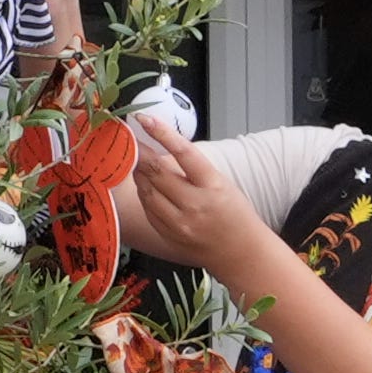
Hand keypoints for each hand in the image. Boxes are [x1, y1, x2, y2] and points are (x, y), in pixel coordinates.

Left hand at [128, 115, 278, 287]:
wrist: (241, 253)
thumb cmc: (235, 214)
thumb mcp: (221, 183)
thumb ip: (193, 169)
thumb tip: (162, 148)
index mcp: (213, 186)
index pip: (184, 153)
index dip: (162, 133)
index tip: (146, 119)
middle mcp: (195, 205)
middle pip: (157, 172)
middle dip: (140, 152)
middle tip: (130, 139)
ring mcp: (179, 223)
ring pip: (147, 190)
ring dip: (138, 173)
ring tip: (137, 160)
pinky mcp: (169, 235)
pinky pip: (148, 209)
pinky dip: (144, 193)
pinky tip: (145, 185)